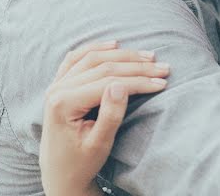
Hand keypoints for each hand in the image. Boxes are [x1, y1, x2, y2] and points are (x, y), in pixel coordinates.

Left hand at [40, 41, 170, 195]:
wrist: (59, 175)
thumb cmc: (80, 164)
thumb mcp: (99, 144)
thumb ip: (110, 115)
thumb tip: (121, 84)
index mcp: (64, 103)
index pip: (108, 81)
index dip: (138, 80)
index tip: (162, 82)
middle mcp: (57, 89)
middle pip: (102, 66)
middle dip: (136, 66)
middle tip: (163, 67)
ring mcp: (56, 85)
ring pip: (92, 58)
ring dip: (122, 54)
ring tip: (148, 56)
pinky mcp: (59, 85)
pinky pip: (76, 58)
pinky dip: (96, 48)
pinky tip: (113, 44)